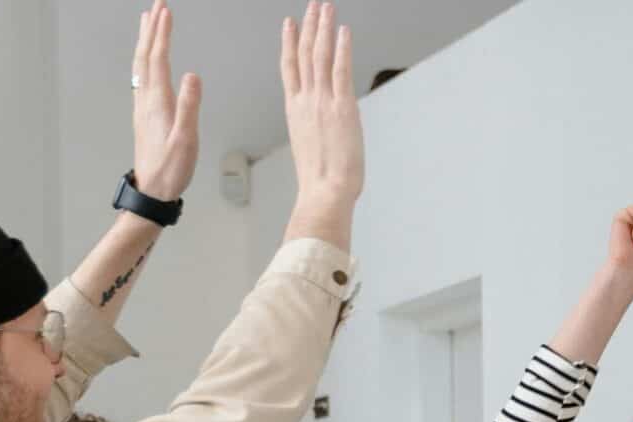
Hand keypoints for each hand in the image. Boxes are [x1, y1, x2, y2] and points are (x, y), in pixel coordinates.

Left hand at [130, 3, 201, 201]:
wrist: (152, 190)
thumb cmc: (171, 169)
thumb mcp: (186, 140)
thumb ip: (190, 106)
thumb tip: (193, 75)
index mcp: (158, 101)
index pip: (159, 58)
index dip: (162, 33)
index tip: (166, 10)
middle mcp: (146, 100)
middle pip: (146, 56)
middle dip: (152, 29)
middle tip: (157, 6)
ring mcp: (143, 106)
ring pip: (141, 65)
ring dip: (145, 41)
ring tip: (148, 23)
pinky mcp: (144, 115)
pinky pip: (142, 77)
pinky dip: (145, 59)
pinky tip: (147, 60)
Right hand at [281, 1, 363, 245]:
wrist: (325, 192)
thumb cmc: (321, 181)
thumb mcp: (312, 148)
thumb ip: (316, 130)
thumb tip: (327, 129)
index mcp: (295, 110)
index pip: (290, 68)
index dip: (289, 43)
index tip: (290, 24)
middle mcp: (306, 101)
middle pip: (305, 54)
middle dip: (309, 26)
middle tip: (313, 5)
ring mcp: (322, 102)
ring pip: (320, 55)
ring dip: (323, 28)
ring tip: (325, 7)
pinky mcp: (342, 107)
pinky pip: (340, 69)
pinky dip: (341, 48)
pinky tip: (343, 31)